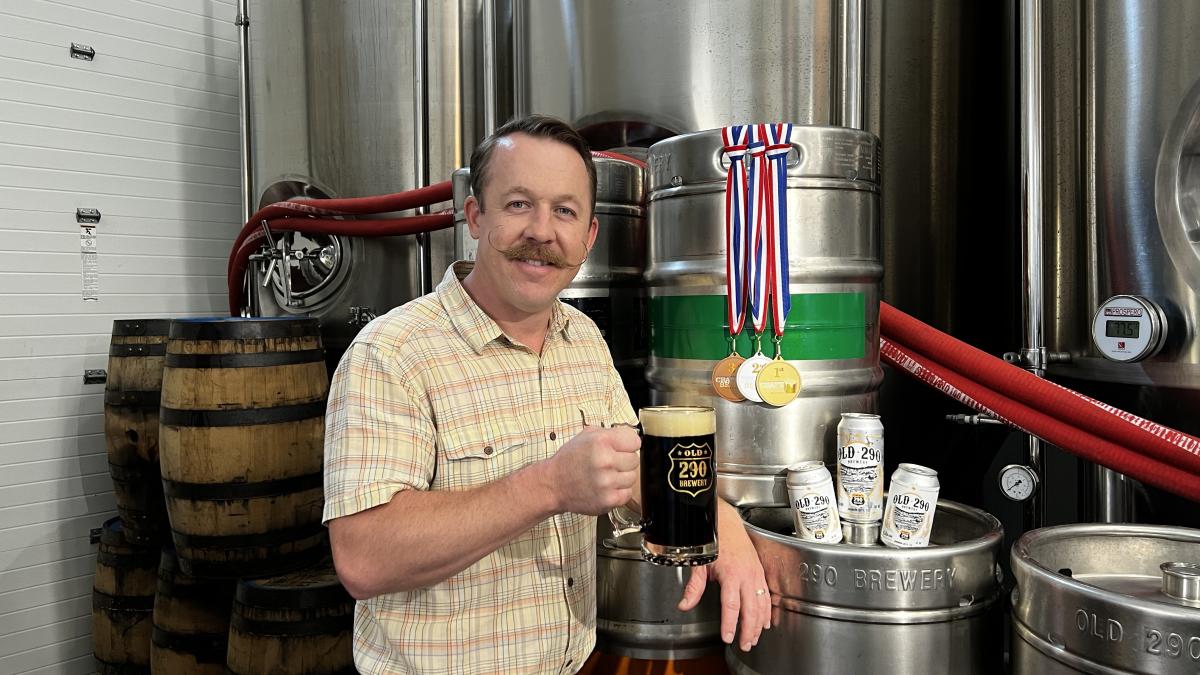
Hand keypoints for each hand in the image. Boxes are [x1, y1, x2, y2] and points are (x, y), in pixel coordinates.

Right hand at [546, 426, 639, 514]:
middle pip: (635, 460)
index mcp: (601, 441)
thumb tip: (632, 436)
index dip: (628, 445)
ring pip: (632, 477)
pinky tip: (606, 487)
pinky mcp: (608, 499)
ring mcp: (607, 482)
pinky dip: (619, 491)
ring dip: (622, 477)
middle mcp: (605, 460)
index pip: (635, 441)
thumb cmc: (570, 460)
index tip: (621, 448)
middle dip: (624, 461)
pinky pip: (627, 493)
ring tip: (606, 476)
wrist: (553, 484)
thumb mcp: (586, 436)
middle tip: (609, 464)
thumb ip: (611, 433)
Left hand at [677, 501, 769, 651]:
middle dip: (748, 630)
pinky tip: (765, 622)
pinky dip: (767, 611)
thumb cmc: (714, 540)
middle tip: (744, 644)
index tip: (728, 637)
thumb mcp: (700, 563)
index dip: (730, 624)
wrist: (727, 522)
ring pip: (762, 604)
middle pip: (750, 609)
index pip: (732, 606)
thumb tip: (685, 605)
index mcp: (731, 574)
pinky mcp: (760, 572)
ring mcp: (756, 574)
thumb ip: (694, 587)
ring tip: (754, 638)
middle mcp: (747, 575)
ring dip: (759, 624)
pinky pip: (767, 595)